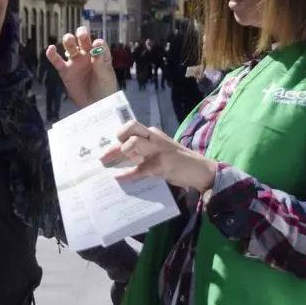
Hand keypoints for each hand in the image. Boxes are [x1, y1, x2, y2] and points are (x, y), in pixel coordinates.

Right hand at [46, 26, 117, 107]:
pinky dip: (52, 55)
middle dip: (82, 34)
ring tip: (69, 40)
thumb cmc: (105, 90)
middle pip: (83, 40)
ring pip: (70, 46)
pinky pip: (57, 61)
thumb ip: (100, 62)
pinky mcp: (65, 71)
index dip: (97, 42)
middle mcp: (87, 55)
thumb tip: (97, 46)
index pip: (98, 43)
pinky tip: (51, 49)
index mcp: (100, 55)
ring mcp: (76, 62)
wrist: (95, 106)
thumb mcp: (106, 76)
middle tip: (82, 35)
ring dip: (69, 40)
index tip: (96, 44)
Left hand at [101, 120, 215, 191]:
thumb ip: (142, 151)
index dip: (118, 135)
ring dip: (122, 152)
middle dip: (118, 137)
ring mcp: (157, 150)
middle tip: (109, 153)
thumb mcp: (159, 151)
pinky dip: (127, 174)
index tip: (106, 146)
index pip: (132, 127)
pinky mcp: (160, 164)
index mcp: (152, 134)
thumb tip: (118, 156)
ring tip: (113, 165)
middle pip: (131, 127)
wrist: (199, 169)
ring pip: (133, 142)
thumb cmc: (177, 161)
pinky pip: (139, 168)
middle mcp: (154, 137)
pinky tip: (119, 178)